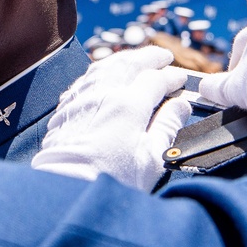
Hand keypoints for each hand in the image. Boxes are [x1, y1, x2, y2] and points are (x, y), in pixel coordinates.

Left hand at [32, 46, 190, 191]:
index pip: (155, 79)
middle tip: (162, 56)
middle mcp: (102, 94)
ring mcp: (80, 99)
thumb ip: (168, 126)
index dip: (171, 77)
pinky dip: (99, 72)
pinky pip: (84, 80)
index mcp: (128, 105)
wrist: (65, 190)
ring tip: (135, 60)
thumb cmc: (110, 179)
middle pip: (128, 64)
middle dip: (148, 57)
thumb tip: (181, 106)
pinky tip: (103, 77)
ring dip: (122, 60)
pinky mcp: (65, 110)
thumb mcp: (152, 157)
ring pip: (102, 68)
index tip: (180, 80)